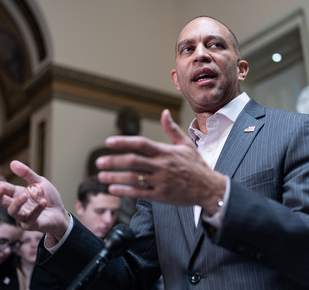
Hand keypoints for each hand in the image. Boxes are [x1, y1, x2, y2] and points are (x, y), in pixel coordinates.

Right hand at [0, 161, 69, 241]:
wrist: (61, 213)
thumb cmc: (49, 198)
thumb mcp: (39, 182)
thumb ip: (27, 174)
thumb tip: (12, 162)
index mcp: (18, 194)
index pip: (3, 189)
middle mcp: (18, 205)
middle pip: (1, 202)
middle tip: (2, 187)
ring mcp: (23, 216)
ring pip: (13, 212)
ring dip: (17, 203)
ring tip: (25, 195)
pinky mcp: (32, 225)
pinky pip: (30, 218)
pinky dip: (36, 210)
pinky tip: (43, 203)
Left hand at [97, 109, 226, 214]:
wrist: (209, 188)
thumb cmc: (197, 166)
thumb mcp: (186, 144)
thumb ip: (172, 129)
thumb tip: (164, 112)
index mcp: (166, 152)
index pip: (141, 144)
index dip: (124, 142)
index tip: (109, 142)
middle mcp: (162, 166)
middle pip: (133, 161)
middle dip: (113, 161)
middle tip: (99, 162)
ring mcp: (161, 181)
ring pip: (133, 178)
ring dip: (115, 177)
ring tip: (101, 177)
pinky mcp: (161, 196)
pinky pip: (139, 193)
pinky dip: (124, 191)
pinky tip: (113, 189)